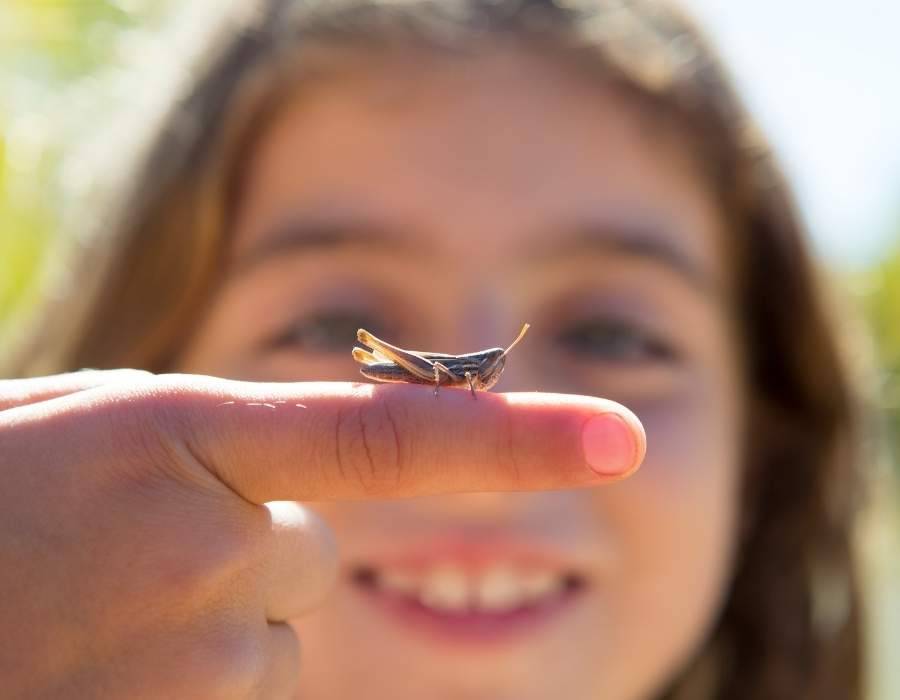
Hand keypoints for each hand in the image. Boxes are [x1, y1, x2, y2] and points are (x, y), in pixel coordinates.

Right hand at [0, 370, 643, 697]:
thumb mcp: (86, 429)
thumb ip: (213, 446)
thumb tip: (307, 494)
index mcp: (185, 436)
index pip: (391, 434)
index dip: (517, 437)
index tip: (622, 438)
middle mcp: (207, 549)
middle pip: (309, 556)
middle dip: (245, 558)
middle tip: (126, 559)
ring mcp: (193, 663)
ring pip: (269, 641)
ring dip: (206, 630)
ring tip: (91, 615)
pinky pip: (240, 699)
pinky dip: (191, 686)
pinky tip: (104, 665)